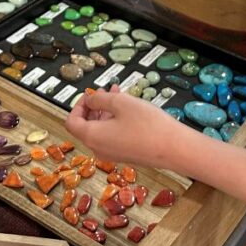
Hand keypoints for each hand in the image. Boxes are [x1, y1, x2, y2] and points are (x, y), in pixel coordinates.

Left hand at [64, 86, 185, 167]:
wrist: (173, 148)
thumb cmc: (146, 124)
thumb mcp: (120, 103)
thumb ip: (99, 99)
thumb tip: (90, 100)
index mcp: (92, 136)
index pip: (72, 122)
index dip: (78, 105)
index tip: (90, 94)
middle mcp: (98, 148)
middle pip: (85, 126)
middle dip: (93, 106)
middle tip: (104, 90)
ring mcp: (112, 154)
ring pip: (100, 129)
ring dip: (105, 111)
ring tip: (118, 93)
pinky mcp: (125, 155)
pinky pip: (112, 136)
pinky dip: (114, 120)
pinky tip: (128, 108)